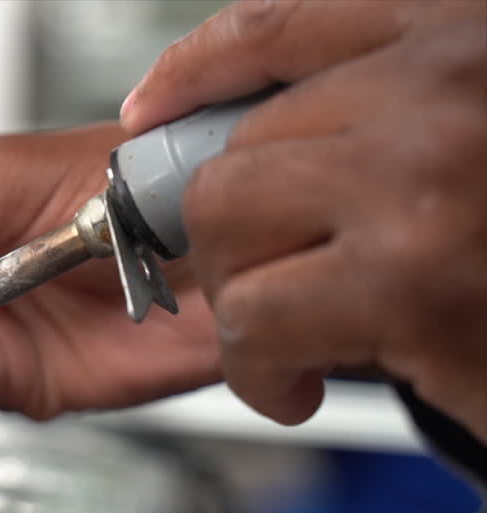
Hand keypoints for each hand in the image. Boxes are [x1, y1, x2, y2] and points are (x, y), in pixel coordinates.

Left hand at [123, 0, 486, 438]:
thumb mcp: (469, 139)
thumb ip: (382, 117)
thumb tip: (235, 140)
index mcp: (469, 32)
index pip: (285, 24)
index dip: (197, 69)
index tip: (148, 112)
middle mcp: (449, 86)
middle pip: (242, 145)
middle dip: (234, 235)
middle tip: (272, 286)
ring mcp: (430, 178)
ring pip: (229, 224)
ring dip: (243, 300)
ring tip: (293, 340)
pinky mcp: (414, 286)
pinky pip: (256, 321)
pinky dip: (257, 370)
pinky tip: (298, 386)